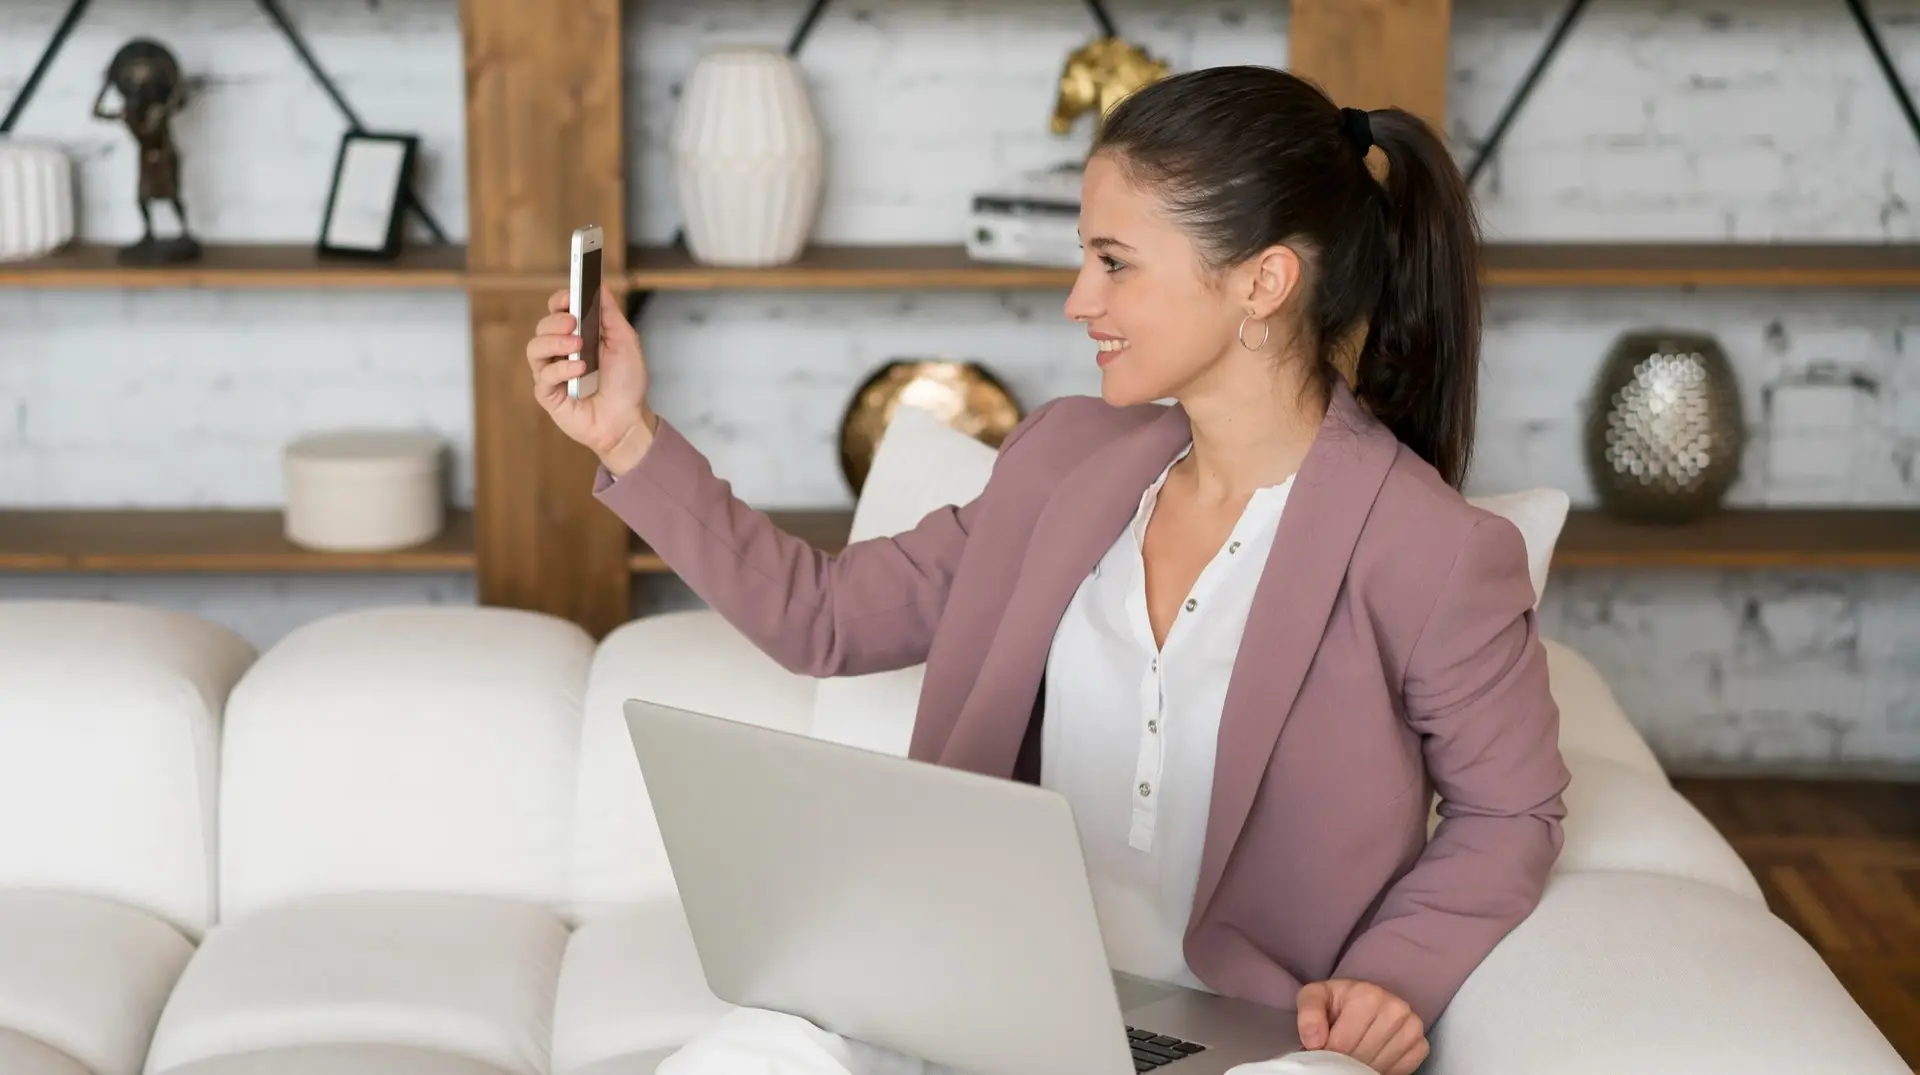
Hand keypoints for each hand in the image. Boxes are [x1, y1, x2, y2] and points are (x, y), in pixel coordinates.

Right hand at [525, 284, 657, 474]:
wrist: (629, 420)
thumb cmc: (626, 384)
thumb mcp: (625, 342)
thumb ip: (611, 315)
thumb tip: (599, 286)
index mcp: (577, 336)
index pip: (557, 311)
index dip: (559, 301)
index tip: (569, 296)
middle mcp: (560, 353)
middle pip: (542, 326)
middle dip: (555, 321)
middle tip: (573, 323)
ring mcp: (552, 374)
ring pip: (534, 349)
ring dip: (554, 342)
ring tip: (577, 345)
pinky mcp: (548, 395)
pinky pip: (544, 377)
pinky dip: (561, 369)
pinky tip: (580, 369)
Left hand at [1295, 979, 1427, 1073]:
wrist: (1360, 1001)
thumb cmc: (1337, 1002)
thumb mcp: (1314, 998)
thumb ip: (1308, 1015)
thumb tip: (1314, 1041)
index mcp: (1368, 994)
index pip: (1343, 1043)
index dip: (1328, 1052)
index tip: (1324, 1048)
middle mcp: (1395, 1008)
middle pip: (1363, 1055)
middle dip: (1345, 1060)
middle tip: (1337, 1055)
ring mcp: (1412, 1026)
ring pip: (1382, 1064)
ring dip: (1364, 1067)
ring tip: (1353, 1055)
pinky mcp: (1420, 1043)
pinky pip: (1403, 1068)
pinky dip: (1385, 1069)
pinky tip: (1372, 1058)